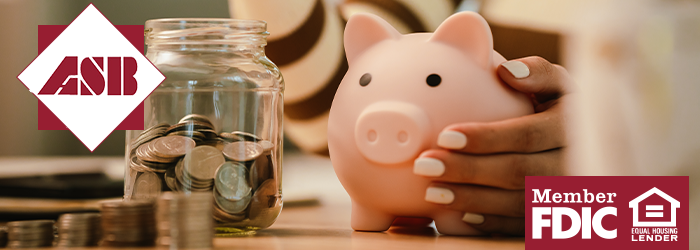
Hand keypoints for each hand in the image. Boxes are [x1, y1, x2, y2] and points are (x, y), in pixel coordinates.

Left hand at [414, 56, 573, 235]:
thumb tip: (507, 70)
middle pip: (517, 172)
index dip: (486, 138)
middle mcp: (575, 164)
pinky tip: (460, 216)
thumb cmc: (562, 110)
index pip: (526, 135)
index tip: (446, 136)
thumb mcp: (560, 86)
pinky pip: (521, 226)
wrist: (590, 148)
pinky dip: (490, 223)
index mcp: (573, 127)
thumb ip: (538, 72)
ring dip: (471, 199)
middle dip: (467, 171)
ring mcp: (567, 197)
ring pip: (516, 203)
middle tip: (426, 165)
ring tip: (433, 191)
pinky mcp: (556, 219)